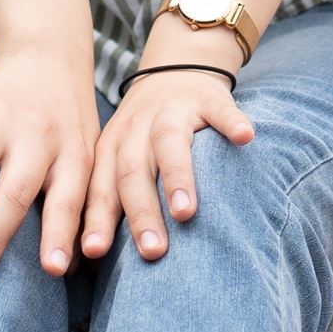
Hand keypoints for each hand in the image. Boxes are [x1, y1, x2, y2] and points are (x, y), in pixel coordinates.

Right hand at [0, 43, 100, 287]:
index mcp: (72, 154)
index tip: (53, 271)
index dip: (61, 234)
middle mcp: (36, 137)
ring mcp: (0, 120)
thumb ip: (84, 207)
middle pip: (14, 192)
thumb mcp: (92, 158)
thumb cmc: (72, 126)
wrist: (49, 58)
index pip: (67, 200)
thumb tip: (72, 270)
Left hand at [82, 51, 255, 263]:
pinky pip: (220, 110)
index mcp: (112, 149)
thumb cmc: (143, 133)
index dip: (97, 219)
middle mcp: (136, 130)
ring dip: (176, 177)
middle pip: (132, 171)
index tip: (93, 252)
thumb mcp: (119, 157)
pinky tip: (245, 138)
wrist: (174, 69)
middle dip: (141, 213)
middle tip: (152, 251)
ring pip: (169, 143)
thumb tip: (87, 262)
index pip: (101, 188)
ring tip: (185, 212)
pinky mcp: (207, 98)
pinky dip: (231, 122)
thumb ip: (110, 200)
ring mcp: (172, 111)